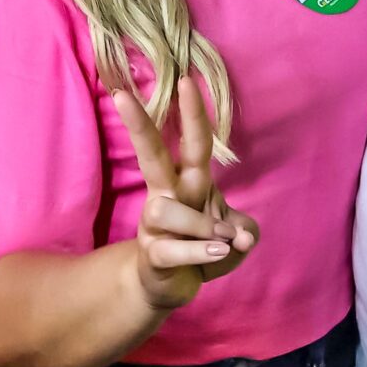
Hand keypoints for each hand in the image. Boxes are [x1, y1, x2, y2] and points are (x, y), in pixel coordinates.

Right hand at [109, 80, 258, 313]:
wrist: (172, 287)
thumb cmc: (202, 246)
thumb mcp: (236, 236)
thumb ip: (245, 230)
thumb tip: (239, 236)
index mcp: (188, 181)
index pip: (192, 143)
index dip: (192, 114)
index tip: (187, 80)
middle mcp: (167, 195)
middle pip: (150, 155)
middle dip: (139, 126)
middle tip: (120, 97)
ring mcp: (155, 225)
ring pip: (167, 210)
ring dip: (201, 224)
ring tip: (223, 240)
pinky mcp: (153, 254)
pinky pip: (173, 249)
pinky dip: (198, 251)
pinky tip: (218, 252)